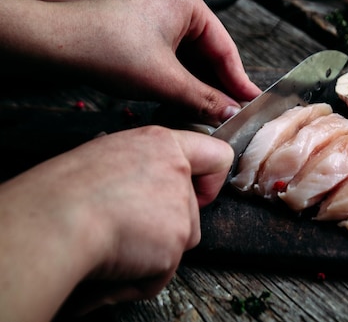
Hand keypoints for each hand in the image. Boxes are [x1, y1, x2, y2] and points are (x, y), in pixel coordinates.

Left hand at [0, 0, 260, 124]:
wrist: (55, 43)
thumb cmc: (110, 51)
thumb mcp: (165, 80)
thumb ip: (204, 99)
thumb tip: (233, 114)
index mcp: (190, 4)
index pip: (225, 49)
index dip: (239, 82)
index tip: (253, 105)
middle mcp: (177, 4)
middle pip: (208, 53)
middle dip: (217, 85)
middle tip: (234, 113)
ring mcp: (157, 16)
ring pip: (189, 58)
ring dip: (197, 85)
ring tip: (210, 113)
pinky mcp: (141, 30)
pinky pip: (171, 57)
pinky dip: (178, 79)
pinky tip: (184, 101)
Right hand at [0, 126, 232, 319]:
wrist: (56, 220)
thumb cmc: (65, 190)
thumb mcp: (107, 158)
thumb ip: (141, 168)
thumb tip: (142, 188)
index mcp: (162, 144)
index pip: (216, 155)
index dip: (210, 178)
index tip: (194, 191)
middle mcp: (178, 173)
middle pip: (193, 210)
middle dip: (167, 227)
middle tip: (128, 228)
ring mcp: (181, 210)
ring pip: (179, 242)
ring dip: (152, 252)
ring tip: (113, 244)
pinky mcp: (175, 245)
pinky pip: (160, 273)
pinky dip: (138, 278)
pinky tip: (112, 265)